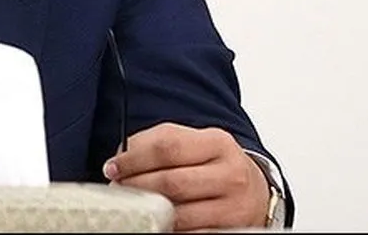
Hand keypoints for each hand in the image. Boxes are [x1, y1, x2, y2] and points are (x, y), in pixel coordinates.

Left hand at [102, 122, 268, 231]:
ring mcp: (234, 207)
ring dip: (149, 211)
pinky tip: (158, 221)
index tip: (113, 167)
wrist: (254, 191)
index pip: (167, 147)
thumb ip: (156, 141)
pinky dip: (169, 230)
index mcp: (218, 143)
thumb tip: (122, 156)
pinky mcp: (232, 232)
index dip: (133, 159)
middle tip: (119, 188)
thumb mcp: (191, 142)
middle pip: (171, 182)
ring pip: (179, 214)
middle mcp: (231, 174)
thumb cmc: (213, 164)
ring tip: (135, 205)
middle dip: (136, 186)